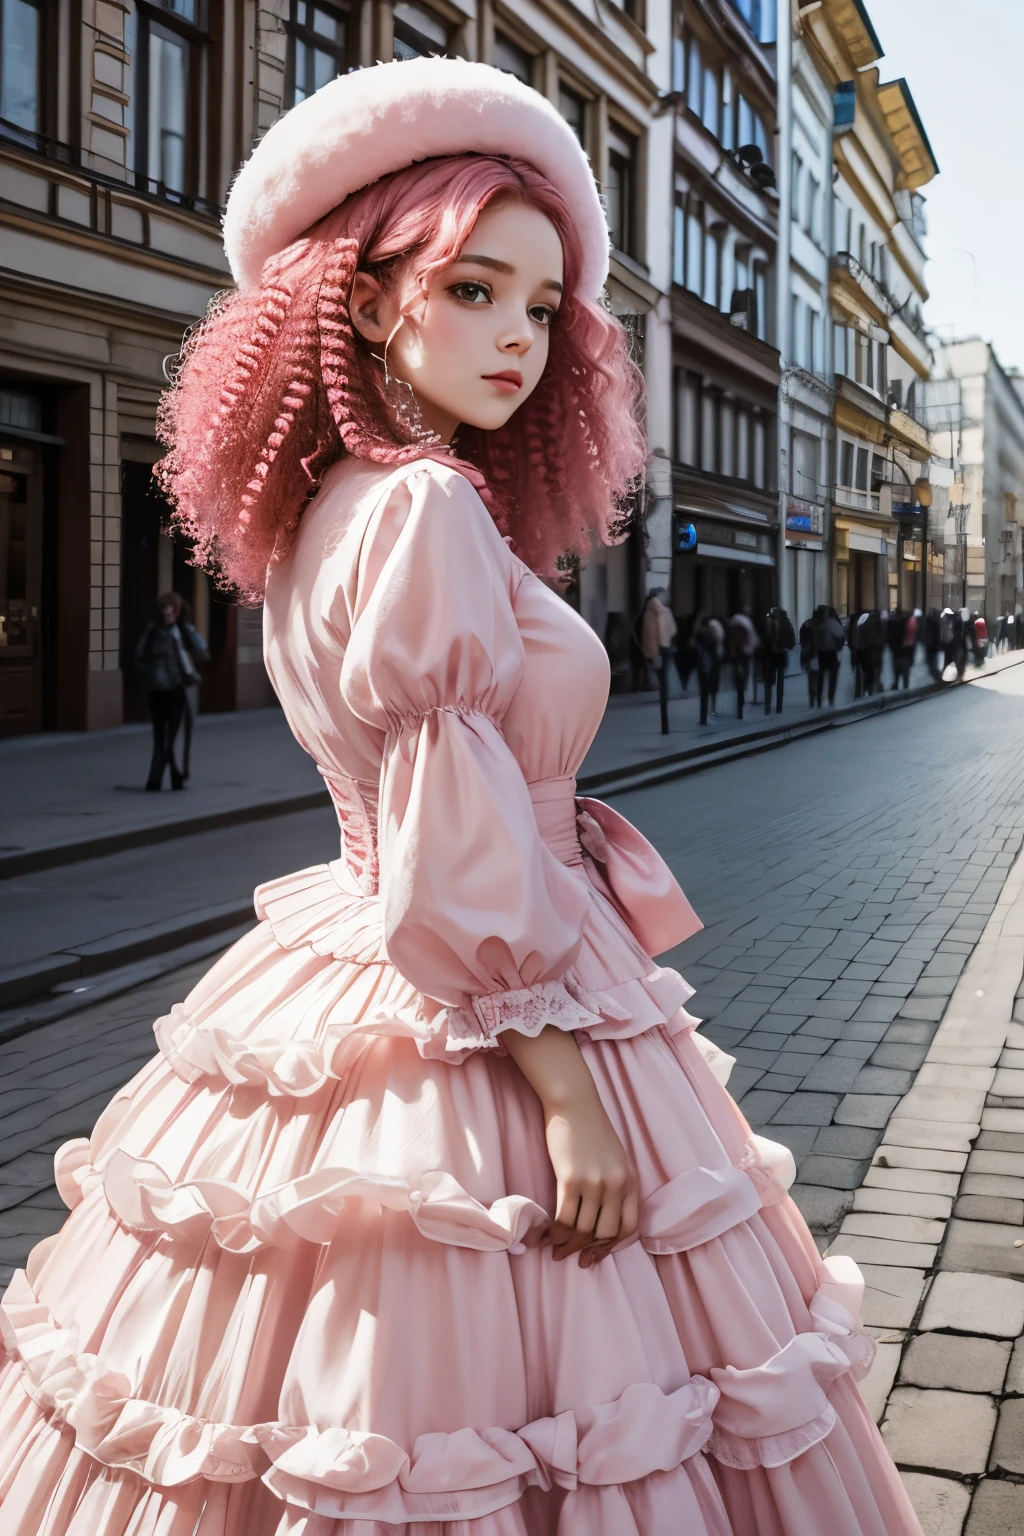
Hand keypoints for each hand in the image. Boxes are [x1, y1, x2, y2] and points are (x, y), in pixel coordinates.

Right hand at [501, 1023, 638, 1267]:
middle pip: (605, 1233)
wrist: (574, 1102)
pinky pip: (563, 1218)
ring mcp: (595, 1183)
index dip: (611, 1247)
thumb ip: (614, 1185)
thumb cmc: (591, 1128)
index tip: (594, 1254)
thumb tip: (601, 1216)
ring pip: (582, 1230)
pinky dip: (552, 1233)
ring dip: (565, 1245)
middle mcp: (616, 1185)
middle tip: (570, 1257)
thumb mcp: (615, 1158)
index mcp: (630, 1181)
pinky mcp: (571, 1179)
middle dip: (586, 1250)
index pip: (629, 1228)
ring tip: (552, 1248)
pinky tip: (542, 1235)